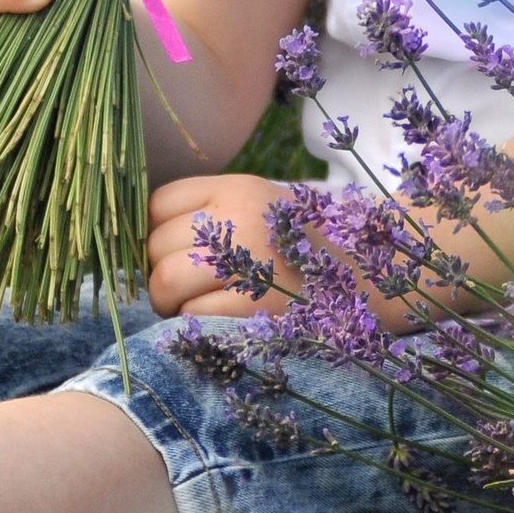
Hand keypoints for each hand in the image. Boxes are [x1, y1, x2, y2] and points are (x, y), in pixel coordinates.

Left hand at [147, 173, 297, 317]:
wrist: (370, 283)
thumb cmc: (303, 251)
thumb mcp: (261, 212)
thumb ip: (210, 215)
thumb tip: (144, 244)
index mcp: (238, 188)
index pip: (158, 203)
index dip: (153, 234)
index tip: (168, 256)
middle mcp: (240, 218)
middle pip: (156, 246)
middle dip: (159, 275)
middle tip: (183, 291)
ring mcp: (248, 262)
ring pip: (165, 281)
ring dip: (170, 304)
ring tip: (193, 307)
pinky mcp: (255, 305)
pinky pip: (191, 315)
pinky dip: (196, 324)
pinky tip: (222, 321)